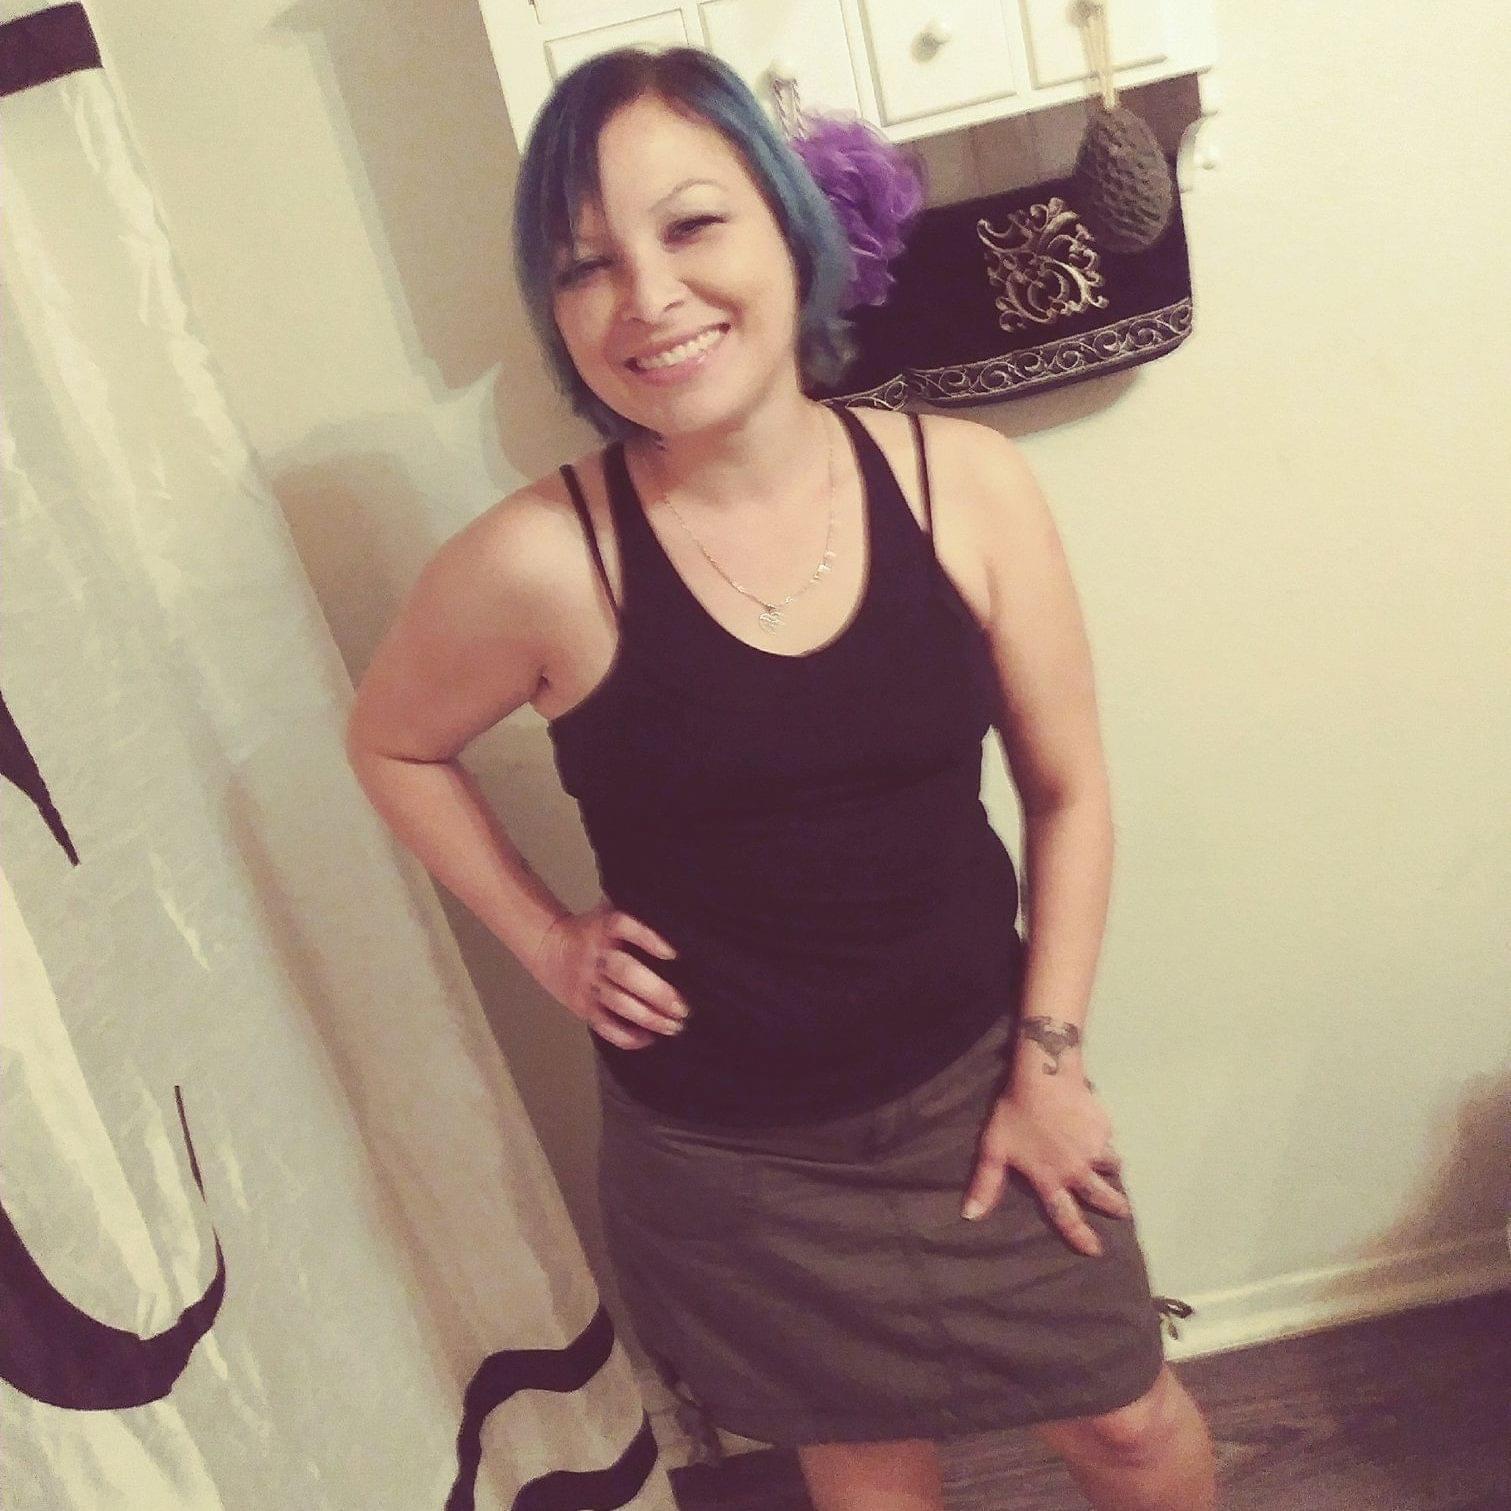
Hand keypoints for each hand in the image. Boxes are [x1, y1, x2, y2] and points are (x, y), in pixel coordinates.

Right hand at [531, 900, 690, 1049]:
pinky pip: (604, 1026)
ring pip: (618, 1003)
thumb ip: (638, 912)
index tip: (674, 953)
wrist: (549, 947)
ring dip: (648, 1017)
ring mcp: (588, 983)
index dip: (649, 938)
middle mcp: (596, 955)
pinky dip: (626, 1037)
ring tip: (674, 1026)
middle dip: (657, 992)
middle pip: (625, 972)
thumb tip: (679, 914)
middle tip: (683, 1007)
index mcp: (604, 927)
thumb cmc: (593, 929)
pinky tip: (649, 1039)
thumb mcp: (610, 911)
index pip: (624, 926)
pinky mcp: (582, 1007)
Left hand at [959, 1071, 1130, 1255]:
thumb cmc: (1014, 1113)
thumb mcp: (994, 1148)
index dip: (1081, 1236)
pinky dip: (1104, 1137)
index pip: (1066, 1215)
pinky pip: (1108, 1136)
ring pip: (1111, 1164)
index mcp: (1050, 1178)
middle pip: (1101, 1196)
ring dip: (1112, 1169)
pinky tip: (1098, 1130)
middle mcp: (1077, 1169)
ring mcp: (1095, 1147)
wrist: (1043, 1076)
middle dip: (1115, 1207)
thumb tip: (970, 1216)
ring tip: (1114, 1169)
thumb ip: (986, 1184)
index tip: (1096, 1251)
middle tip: (1124, 1213)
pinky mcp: (1104, 1126)